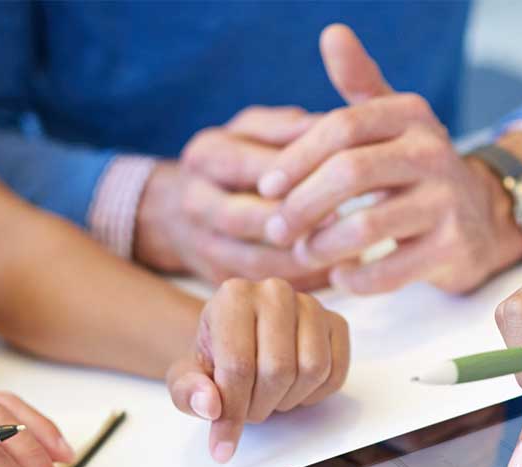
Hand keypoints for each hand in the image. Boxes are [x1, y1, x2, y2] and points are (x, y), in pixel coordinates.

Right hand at [133, 107, 327, 287]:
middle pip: (241, 218)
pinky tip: (333, 273)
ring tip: (346, 252)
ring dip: (300, 261)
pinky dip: (298, 284)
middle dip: (291, 222)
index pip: (248, 165)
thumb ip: (288, 127)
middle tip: (341, 222)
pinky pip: (261, 286)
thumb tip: (332, 126)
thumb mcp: (252, 131)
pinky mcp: (217, 279)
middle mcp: (195, 202)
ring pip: (252, 261)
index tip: (339, 177)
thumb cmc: (234, 160)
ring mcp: (202, 246)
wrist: (175, 209)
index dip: (293, 174)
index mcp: (206, 157)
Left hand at [165, 278, 349, 462]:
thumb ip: (188, 392)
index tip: (223, 446)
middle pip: (278, 369)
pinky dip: (315, 395)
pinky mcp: (336, 323)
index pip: (239, 365)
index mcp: (233, 296)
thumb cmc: (215, 358)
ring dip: (289, 400)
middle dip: (260, 406)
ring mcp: (310, 305)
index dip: (232, 413)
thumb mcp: (186, 377)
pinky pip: (335, 373)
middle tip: (248, 410)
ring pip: (312, 370)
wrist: (241, 340)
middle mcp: (274, 292)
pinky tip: (293, 389)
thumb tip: (209, 405)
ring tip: (269, 396)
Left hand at [256, 24, 521, 294]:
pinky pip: (391, 270)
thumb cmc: (414, 166)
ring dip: (322, 245)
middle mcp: (434, 152)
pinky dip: (357, 279)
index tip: (265, 187)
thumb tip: (332, 33)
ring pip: (366, 226)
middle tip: (275, 229)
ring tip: (302, 253)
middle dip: (302, 205)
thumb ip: (358, 80)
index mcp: (410, 114)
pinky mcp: (453, 248)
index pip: (340, 128)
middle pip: (349, 174)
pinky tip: (340, 277)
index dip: (296, 159)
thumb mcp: (390, 119)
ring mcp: (447, 202)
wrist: (481, 217)